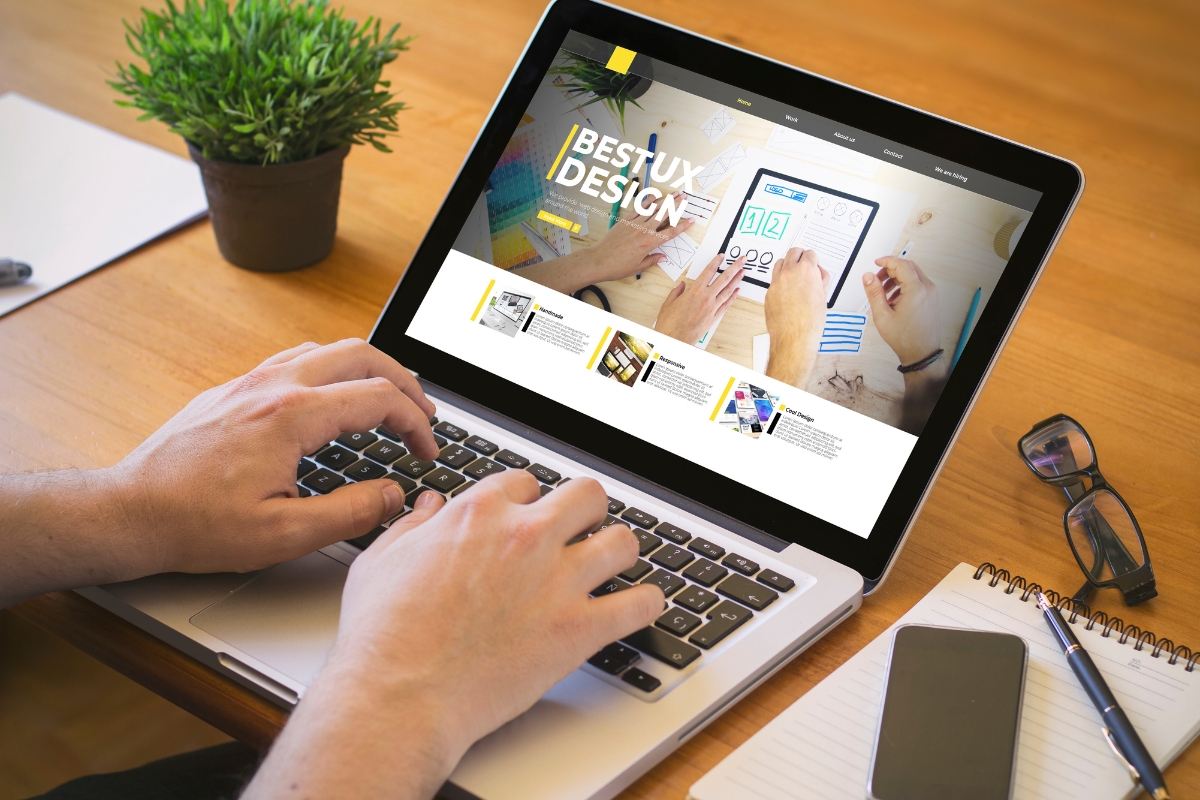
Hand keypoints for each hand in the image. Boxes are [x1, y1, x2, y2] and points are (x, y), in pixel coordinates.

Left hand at [109, 339, 439, 575]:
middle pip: (362, 354)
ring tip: (389, 400)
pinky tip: (335, 397)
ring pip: (329, 349)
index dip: (416, 424)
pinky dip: (333, 370)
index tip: (426, 451)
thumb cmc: (196, 524)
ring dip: (369, 370)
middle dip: (404, 382)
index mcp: (291, 417)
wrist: (130, 511)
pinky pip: (298, 358)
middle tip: (423, 414)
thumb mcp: (283, 535)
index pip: (379, 399)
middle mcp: (273, 385)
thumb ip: (349, 513)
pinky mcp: (235, 388)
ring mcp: (251, 380)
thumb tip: (393, 495)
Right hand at [244, 472, 663, 799]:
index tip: (527, 519)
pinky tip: (637, 608)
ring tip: (611, 567)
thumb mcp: (381, 560)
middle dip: (586, 511)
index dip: (528, 501)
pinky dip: (646, 605)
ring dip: (618, 553)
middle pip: (588, 494)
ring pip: (623, 541)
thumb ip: (412, 526)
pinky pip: (640, 604)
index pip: (526, 482)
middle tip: (580, 532)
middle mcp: (526, 536)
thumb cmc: (383, 634)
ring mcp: (558, 579)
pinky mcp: (580, 627)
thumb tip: (428, 506)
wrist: (400, 694)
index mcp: (480, 513)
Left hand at [515, 194, 695, 293]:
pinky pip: (639, 208)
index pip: (671, 232)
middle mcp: (644, 230)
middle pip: (664, 214)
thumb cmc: (617, 266)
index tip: (691, 220)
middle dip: (676, 204)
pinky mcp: (625, 220)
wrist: (598, 260)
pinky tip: (654, 196)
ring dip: (665, 200)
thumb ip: (652, 260)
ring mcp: (634, 223)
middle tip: (685, 197)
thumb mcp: (638, 266)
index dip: (683, 226)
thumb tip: (662, 257)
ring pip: (653, 208)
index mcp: (649, 243)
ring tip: (674, 193)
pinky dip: (647, 201)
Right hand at [654, 253, 743, 344]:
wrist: (675, 340)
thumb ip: (676, 291)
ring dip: (736, 280)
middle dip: (734, 267)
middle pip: (724, 278)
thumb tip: (681, 285)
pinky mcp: (714, 317)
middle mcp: (706, 297)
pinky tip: (737, 290)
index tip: (721, 256)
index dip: (716, 262)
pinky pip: (726, 304)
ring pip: (728, 290)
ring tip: (743, 272)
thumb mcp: (669, 303)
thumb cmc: (669, 323)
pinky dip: (733, 296)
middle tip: (743, 260)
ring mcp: (712, 308)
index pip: (708, 272)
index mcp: (694, 291)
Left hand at [764, 248, 829, 387]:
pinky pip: (774, 280)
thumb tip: (818, 274)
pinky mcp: (768, 293)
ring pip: (780, 263)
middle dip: (800, 256)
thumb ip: (821, 280)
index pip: (809, 254)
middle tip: (804, 262)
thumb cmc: (809, 322)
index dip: (813, 259)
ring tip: (794, 274)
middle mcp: (788, 273)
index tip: (814, 263)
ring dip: (788, 265)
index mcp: (805, 270)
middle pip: (793, 252)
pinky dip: (780, 281)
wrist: (794, 338)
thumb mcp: (823, 297)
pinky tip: (787, 290)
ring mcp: (776, 282)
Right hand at [863, 257, 942, 364]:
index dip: (887, 261)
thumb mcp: (882, 315)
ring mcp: (931, 293)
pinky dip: (905, 285)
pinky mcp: (931, 298)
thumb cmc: (904, 337)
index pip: (901, 264)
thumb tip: (868, 276)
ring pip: (913, 275)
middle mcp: (927, 288)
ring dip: (897, 278)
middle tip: (877, 279)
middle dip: (891, 269)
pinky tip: (894, 298)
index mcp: (916, 290)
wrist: (921, 352)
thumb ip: (874, 293)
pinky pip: (918, 284)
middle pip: (908, 267)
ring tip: (883, 292)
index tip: (877, 263)